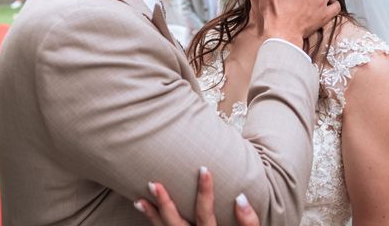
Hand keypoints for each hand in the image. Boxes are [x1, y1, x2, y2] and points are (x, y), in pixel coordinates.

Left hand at [134, 167, 258, 225]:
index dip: (204, 191)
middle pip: (176, 224)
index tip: (203, 168)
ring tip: (139, 200)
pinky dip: (154, 223)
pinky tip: (147, 211)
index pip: (205, 213)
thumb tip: (240, 198)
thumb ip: (249, 222)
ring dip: (152, 216)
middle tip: (154, 184)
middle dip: (164, 204)